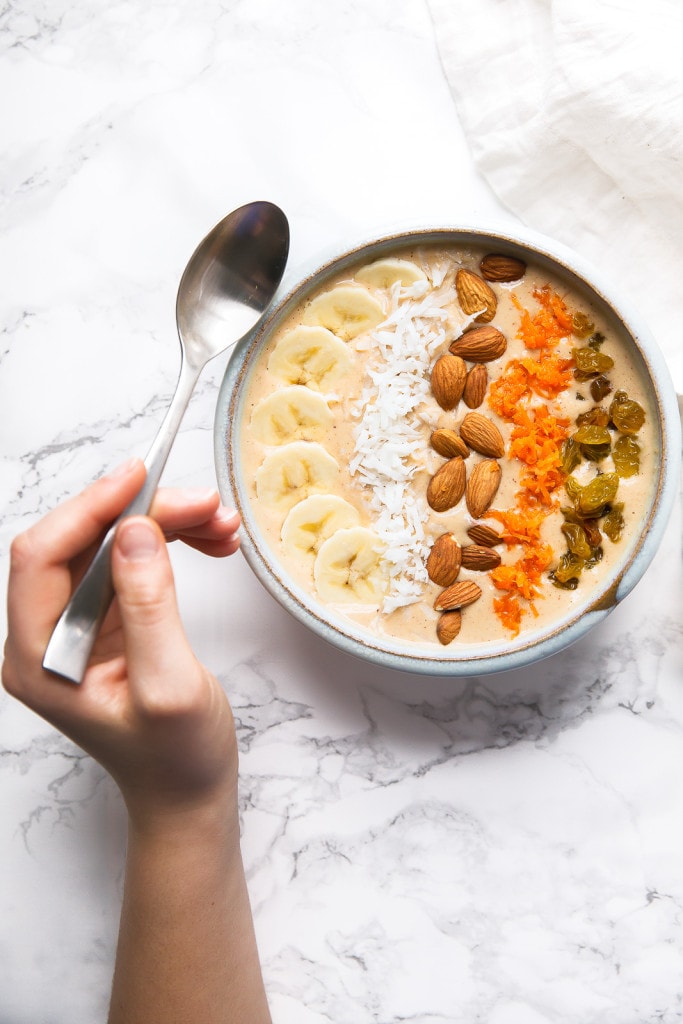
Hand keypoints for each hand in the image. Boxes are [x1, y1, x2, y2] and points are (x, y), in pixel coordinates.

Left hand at [2, 458, 240, 830]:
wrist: (188, 792)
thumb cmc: (176, 757)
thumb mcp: (168, 686)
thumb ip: (149, 607)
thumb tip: (136, 531)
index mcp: (39, 657)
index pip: (42, 557)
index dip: (88, 508)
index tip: (139, 476)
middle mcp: (46, 636)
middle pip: (80, 543)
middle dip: (143, 513)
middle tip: (205, 504)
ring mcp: (75, 628)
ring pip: (109, 545)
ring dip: (165, 525)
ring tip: (220, 524)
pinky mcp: (106, 622)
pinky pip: (131, 562)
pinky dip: (171, 545)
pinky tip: (210, 543)